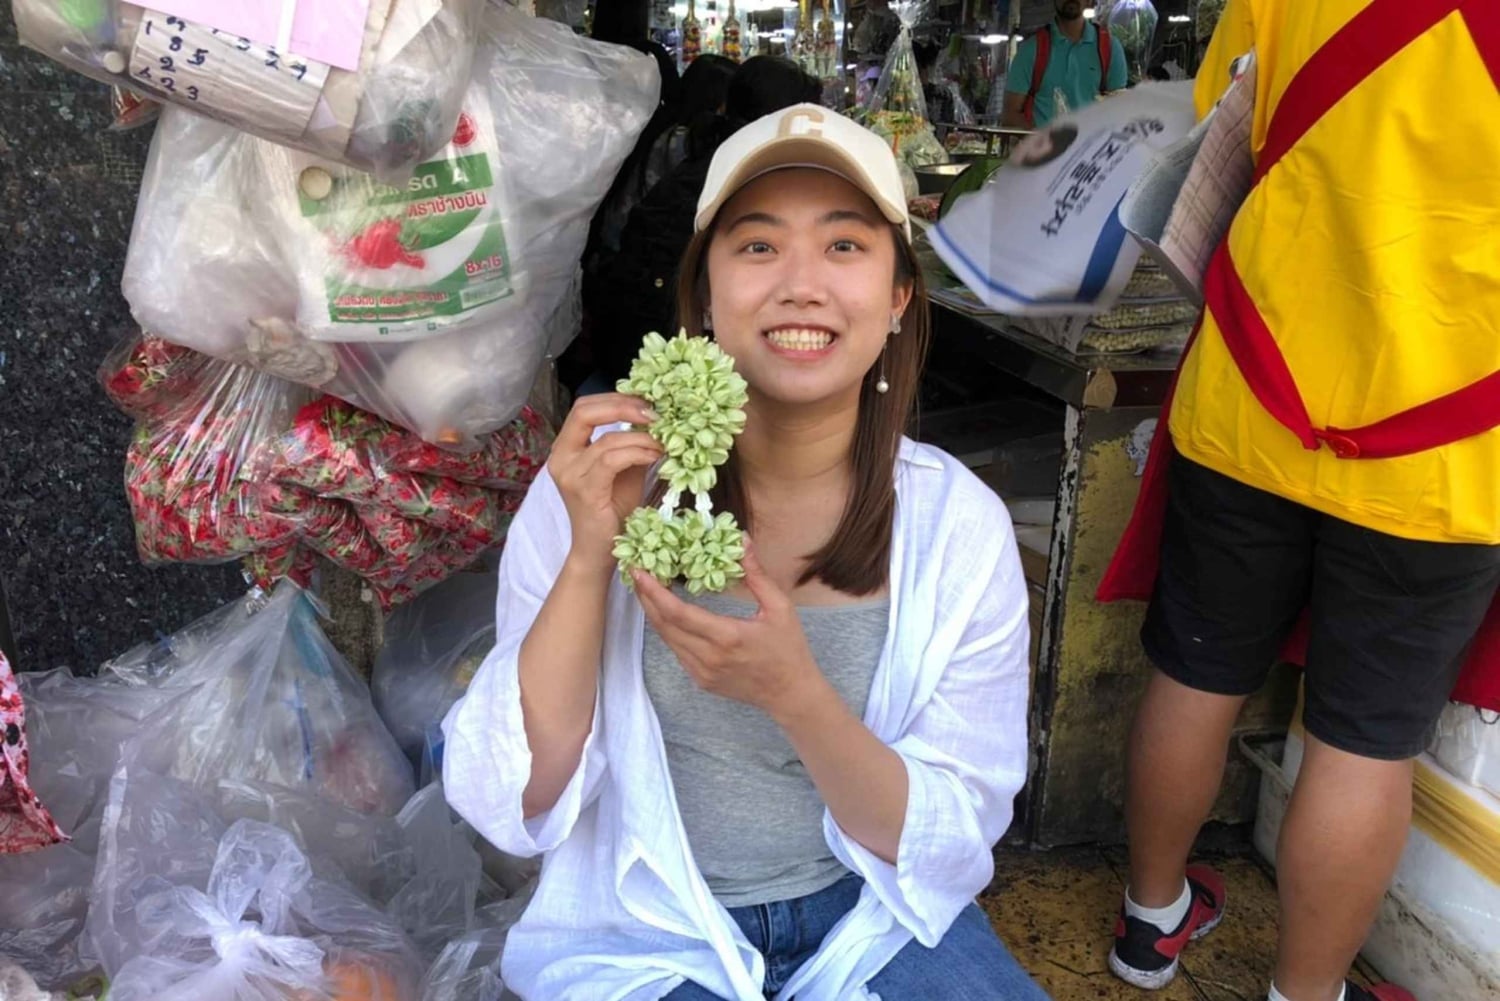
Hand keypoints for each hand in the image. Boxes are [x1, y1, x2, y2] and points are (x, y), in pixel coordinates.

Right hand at [547, 393, 660, 573]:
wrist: (600, 552)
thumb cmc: (613, 511)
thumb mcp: (625, 469)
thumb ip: (632, 443)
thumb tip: (658, 419)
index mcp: (567, 448)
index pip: (585, 407)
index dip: (616, 398)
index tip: (647, 402)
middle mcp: (561, 457)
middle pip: (584, 412)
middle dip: (623, 406)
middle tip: (654, 413)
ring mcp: (569, 475)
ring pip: (606, 440)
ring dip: (641, 437)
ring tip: (664, 442)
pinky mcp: (584, 491)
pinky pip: (611, 461)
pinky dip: (637, 453)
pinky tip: (655, 456)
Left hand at [632, 537, 827, 718]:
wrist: (790, 694)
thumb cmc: (789, 648)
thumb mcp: (779, 607)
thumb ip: (757, 574)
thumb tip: (742, 540)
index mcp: (727, 636)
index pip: (677, 613)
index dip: (654, 592)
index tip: (640, 572)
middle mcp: (708, 657)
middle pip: (664, 625)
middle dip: (646, 598)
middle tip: (635, 573)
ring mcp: (701, 672)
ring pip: (667, 639)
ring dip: (654, 614)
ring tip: (645, 589)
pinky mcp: (700, 680)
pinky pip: (677, 651)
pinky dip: (668, 630)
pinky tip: (666, 614)